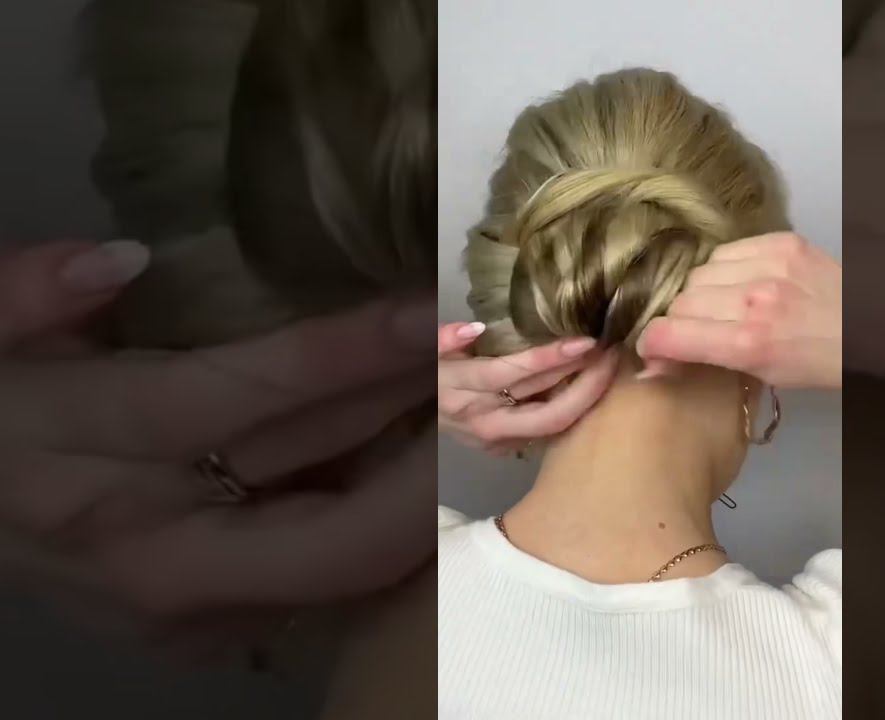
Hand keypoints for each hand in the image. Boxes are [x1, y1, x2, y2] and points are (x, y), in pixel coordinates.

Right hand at [0, 240, 437, 643]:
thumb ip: (30, 291)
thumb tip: (123, 262)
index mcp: (80, 451)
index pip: (244, 399)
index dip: (352, 356)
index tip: (435, 315)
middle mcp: (148, 548)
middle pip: (335, 528)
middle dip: (427, 460)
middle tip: (483, 379)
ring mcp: (186, 611)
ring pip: (350, 567)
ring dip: (423, 492)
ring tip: (475, 409)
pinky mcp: (208, 637)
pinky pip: (331, 586)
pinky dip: (385, 527)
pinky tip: (416, 461)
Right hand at [437, 323, 618, 453]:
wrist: (418, 410)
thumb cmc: (429, 372)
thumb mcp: (426, 349)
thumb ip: (444, 338)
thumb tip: (473, 329)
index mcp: (460, 390)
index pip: (514, 374)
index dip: (552, 359)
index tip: (587, 342)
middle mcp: (484, 421)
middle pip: (547, 411)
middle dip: (587, 385)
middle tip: (613, 355)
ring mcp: (497, 440)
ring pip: (554, 425)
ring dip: (586, 397)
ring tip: (610, 366)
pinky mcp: (506, 448)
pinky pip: (550, 430)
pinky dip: (574, 408)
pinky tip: (593, 384)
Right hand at [636, 232, 841, 389]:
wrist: (872, 325)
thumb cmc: (818, 363)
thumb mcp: (763, 375)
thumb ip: (707, 361)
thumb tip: (651, 364)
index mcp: (749, 344)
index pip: (670, 333)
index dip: (651, 342)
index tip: (652, 349)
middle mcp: (753, 300)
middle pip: (682, 300)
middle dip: (682, 319)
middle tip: (698, 330)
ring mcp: (768, 265)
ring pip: (700, 272)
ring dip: (703, 290)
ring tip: (725, 303)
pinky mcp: (781, 241)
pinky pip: (727, 250)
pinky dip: (726, 267)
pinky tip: (744, 280)